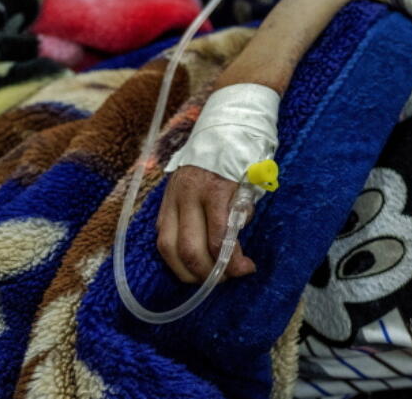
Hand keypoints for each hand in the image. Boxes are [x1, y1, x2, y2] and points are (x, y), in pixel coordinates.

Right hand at [156, 165, 255, 282]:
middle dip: (209, 272)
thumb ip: (242, 211)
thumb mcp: (249, 182)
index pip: (218, 237)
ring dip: (187, 271)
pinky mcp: (162, 204)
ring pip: (168, 249)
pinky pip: (162, 238)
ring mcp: (171, 200)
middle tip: (226, 278)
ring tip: (207, 278)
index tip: (246, 269)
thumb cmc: (240, 161)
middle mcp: (187, 196)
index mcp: (213, 190)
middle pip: (189, 249)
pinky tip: (190, 265)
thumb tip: (236, 240)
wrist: (220, 132)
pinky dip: (174, 257)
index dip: (232, 261)